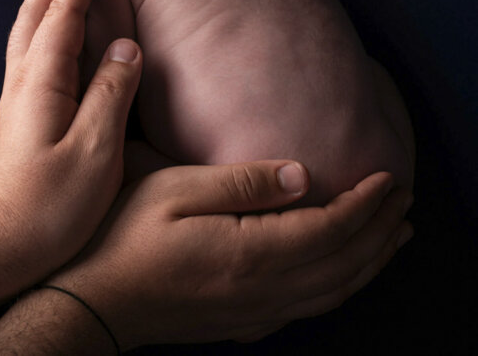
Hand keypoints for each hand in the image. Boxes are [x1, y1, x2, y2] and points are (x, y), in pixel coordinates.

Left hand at [0, 0, 142, 297]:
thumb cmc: (51, 206)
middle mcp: (24, 77)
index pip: (62, 13)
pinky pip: (30, 41)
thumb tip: (126, 47)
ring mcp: (18, 90)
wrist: (0, 242)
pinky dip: (44, 13)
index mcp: (42, 81)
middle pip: (37, 7)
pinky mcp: (21, 104)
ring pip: (29, 21)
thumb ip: (111, 94)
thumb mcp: (94, 154)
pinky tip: (55, 17)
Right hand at [49, 162, 412, 349]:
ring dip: (369, 262)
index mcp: (251, 253)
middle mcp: (264, 290)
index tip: (389, 177)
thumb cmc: (124, 235)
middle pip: (343, 263)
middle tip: (405, 201)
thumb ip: (242, 183)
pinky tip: (341, 275)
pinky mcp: (242, 321)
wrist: (93, 301)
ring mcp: (255, 312)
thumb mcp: (174, 191)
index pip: (330, 228)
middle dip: (381, 231)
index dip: (365, 203)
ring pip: (333, 291)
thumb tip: (303, 175)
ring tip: (392, 238)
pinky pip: (310, 309)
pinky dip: (340, 287)